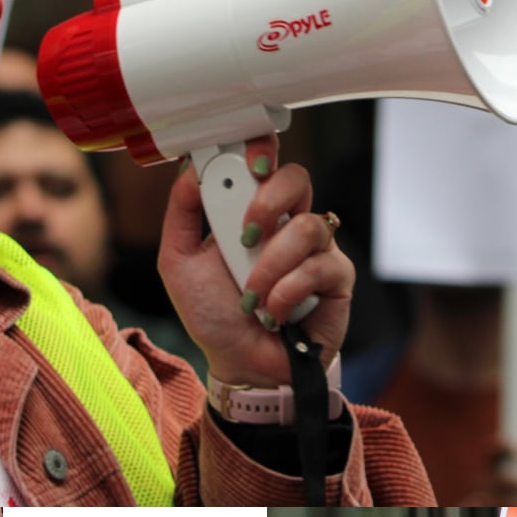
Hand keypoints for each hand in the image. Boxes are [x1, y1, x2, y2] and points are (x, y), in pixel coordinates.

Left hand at [160, 138, 354, 389]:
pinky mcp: (338, 277)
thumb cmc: (215, 317)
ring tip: (253, 297)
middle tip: (247, 233)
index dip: (260, 150)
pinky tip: (275, 313)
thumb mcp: (179, 263)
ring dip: (271, 265)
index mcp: (250, 211)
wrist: (244, 366)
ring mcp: (315, 248)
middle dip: (270, 199)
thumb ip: (182, 213)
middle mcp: (286, 223)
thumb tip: (194, 168)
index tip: (246, 162)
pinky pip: (320, 266)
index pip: (262, 163)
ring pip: (308, 226)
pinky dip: (289, 292)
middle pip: (296, 178)